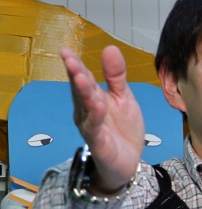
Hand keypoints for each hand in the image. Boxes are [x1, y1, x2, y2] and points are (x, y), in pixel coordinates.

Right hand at [60, 45, 145, 190]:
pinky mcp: (97, 141)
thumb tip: (110, 48)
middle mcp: (86, 110)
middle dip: (75, 73)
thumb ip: (116, 76)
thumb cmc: (122, 128)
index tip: (66, 50)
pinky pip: (94, 127)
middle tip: (69, 58)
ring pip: (84, 106)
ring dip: (82, 92)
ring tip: (79, 75)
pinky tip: (97, 105)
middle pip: (80, 90)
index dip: (75, 64)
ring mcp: (90, 125)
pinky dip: (95, 116)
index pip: (83, 78)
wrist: (129, 160)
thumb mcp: (124, 98)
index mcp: (93, 97)